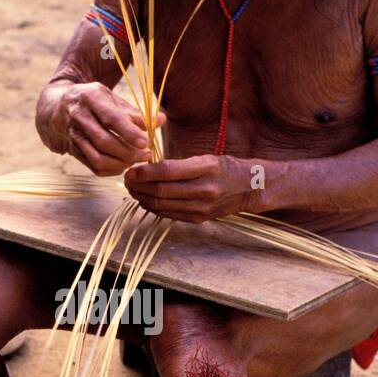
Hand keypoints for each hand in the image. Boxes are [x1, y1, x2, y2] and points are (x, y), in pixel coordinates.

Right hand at [56, 82, 157, 176]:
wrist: (55, 107)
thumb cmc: (91, 101)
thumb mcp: (110, 98)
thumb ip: (134, 111)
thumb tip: (161, 120)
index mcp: (90, 98)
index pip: (110, 118)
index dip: (129, 132)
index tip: (146, 142)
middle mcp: (78, 116)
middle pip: (104, 141)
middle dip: (128, 152)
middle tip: (146, 155)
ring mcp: (72, 135)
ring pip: (98, 157)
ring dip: (120, 163)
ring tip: (136, 161)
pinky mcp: (72, 151)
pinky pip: (93, 166)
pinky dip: (111, 170)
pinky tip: (123, 166)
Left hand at [123, 154, 262, 222]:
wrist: (251, 188)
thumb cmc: (226, 168)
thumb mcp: (206, 158)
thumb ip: (179, 163)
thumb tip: (148, 166)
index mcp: (206, 169)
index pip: (167, 171)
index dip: (144, 172)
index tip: (131, 169)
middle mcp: (204, 190)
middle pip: (161, 190)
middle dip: (138, 186)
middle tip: (127, 179)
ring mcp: (201, 207)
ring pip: (162, 205)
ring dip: (142, 197)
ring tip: (132, 189)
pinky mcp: (198, 218)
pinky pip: (169, 214)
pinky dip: (153, 207)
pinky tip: (145, 200)